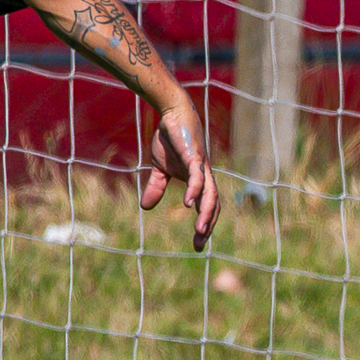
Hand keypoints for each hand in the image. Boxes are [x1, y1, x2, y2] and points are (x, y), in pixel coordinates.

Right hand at [144, 100, 221, 251]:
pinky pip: (198, 176)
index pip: (206, 207)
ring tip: (201, 230)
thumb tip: (145, 208)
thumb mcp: (160, 168)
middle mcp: (205, 176)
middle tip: (199, 243)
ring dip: (206, 212)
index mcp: (199, 181)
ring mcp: (201, 166)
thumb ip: (156, 187)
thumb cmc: (171, 140)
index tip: (197, 245)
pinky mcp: (194, 156)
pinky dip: (195, 190)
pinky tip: (189, 203)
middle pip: (213, 205)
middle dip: (208, 224)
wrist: (172, 114)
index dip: (204, 225)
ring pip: (210, 194)